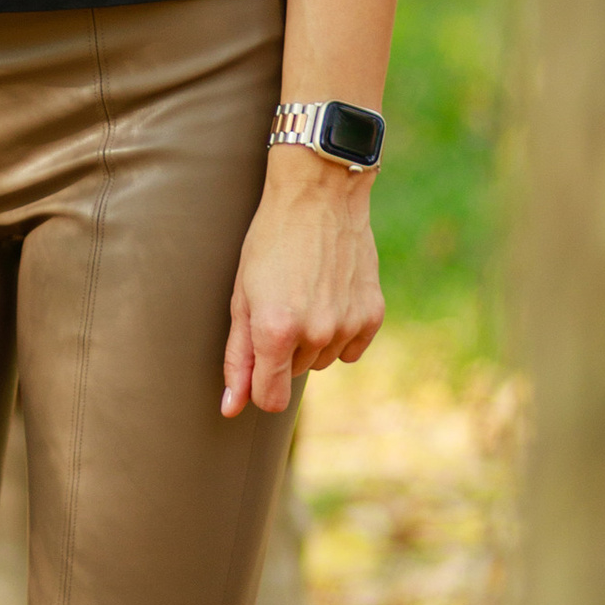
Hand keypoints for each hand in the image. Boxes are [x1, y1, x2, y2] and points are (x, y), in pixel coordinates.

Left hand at [221, 146, 384, 417]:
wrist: (319, 197)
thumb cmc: (270, 242)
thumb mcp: (241, 297)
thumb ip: (238, 357)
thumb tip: (232, 408)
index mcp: (275, 331)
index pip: (270, 399)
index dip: (259, 388)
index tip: (257, 367)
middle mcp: (315, 334)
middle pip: (294, 374)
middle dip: (282, 351)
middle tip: (280, 303)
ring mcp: (347, 326)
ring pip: (322, 360)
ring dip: (311, 340)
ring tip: (304, 295)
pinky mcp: (372, 316)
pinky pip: (350, 350)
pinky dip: (340, 332)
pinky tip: (330, 297)